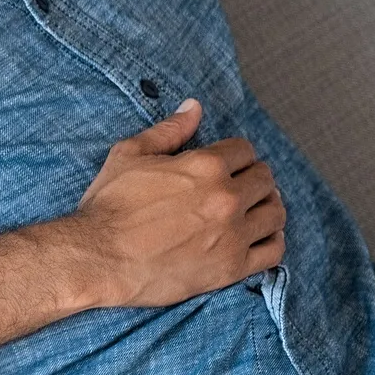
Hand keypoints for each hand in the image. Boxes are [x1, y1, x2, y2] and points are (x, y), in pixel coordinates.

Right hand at [64, 98, 285, 308]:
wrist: (99, 257)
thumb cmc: (111, 204)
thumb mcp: (130, 154)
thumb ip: (169, 130)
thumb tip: (194, 107)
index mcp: (205, 166)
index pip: (245, 150)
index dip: (235, 153)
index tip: (228, 161)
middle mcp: (226, 198)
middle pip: (265, 179)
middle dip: (253, 176)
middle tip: (240, 183)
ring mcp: (233, 235)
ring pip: (275, 213)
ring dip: (267, 205)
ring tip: (253, 207)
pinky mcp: (232, 268)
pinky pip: (274, 251)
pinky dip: (272, 239)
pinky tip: (259, 235)